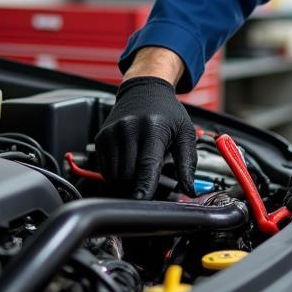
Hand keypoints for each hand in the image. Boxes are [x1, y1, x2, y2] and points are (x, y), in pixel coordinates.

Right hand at [93, 76, 196, 198]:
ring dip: (126, 183)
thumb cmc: (167, 112)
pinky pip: (106, 169)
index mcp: (153, 128)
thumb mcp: (185, 132)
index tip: (143, 200)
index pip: (146, 165)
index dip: (144, 187)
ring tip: (141, 174)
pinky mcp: (101, 138)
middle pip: (128, 175)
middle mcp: (128, 129)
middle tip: (150, 185)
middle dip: (138, 187)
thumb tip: (189, 190)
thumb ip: (187, 163)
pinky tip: (129, 167)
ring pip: (115, 175)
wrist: (144, 90)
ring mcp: (112, 133)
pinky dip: (116, 176)